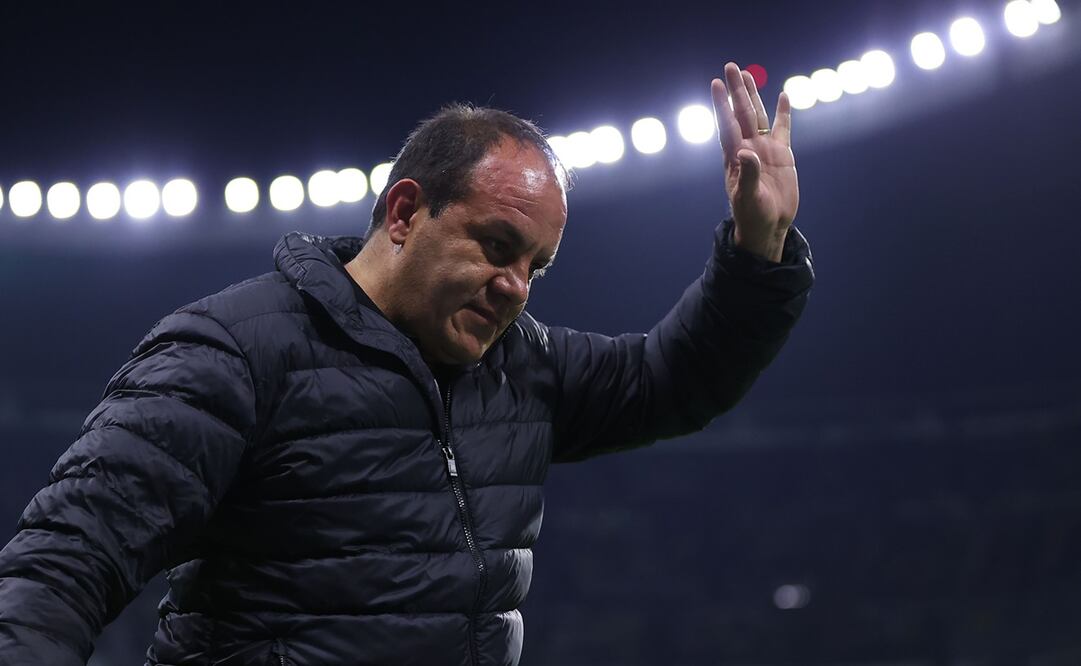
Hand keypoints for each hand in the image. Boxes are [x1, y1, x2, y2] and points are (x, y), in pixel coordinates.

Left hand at [712, 62, 798, 261]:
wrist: (768, 225)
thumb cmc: (752, 214)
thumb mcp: (748, 197)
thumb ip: (748, 174)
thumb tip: (745, 151)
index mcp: (735, 156)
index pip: (727, 124)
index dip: (721, 104)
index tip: (715, 84)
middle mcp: (748, 147)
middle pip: (741, 113)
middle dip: (736, 90)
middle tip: (731, 67)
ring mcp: (765, 149)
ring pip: (758, 115)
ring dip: (753, 95)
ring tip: (748, 75)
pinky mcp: (782, 155)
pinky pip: (782, 129)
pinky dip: (783, 113)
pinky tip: (782, 96)